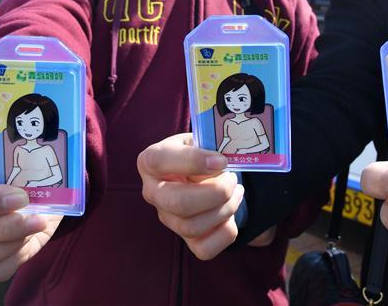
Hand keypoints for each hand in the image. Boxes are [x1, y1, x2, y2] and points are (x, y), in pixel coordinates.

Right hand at [0, 147, 61, 281]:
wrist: (33, 182)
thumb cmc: (23, 163)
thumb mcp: (22, 154)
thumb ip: (24, 162)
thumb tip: (36, 180)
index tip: (22, 198)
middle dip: (3, 228)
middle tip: (37, 219)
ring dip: (8, 247)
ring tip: (35, 228)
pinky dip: (15, 259)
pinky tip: (30, 240)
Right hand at [137, 133, 242, 259]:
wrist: (202, 172)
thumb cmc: (200, 151)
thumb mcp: (199, 138)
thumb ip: (208, 144)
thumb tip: (223, 160)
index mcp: (150, 161)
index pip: (159, 161)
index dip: (194, 161)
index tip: (221, 161)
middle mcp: (153, 192)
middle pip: (178, 203)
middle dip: (216, 192)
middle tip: (232, 179)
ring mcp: (167, 218)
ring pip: (192, 226)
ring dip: (225, 209)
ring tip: (236, 190)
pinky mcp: (185, 240)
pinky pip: (204, 249)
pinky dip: (226, 232)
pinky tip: (231, 213)